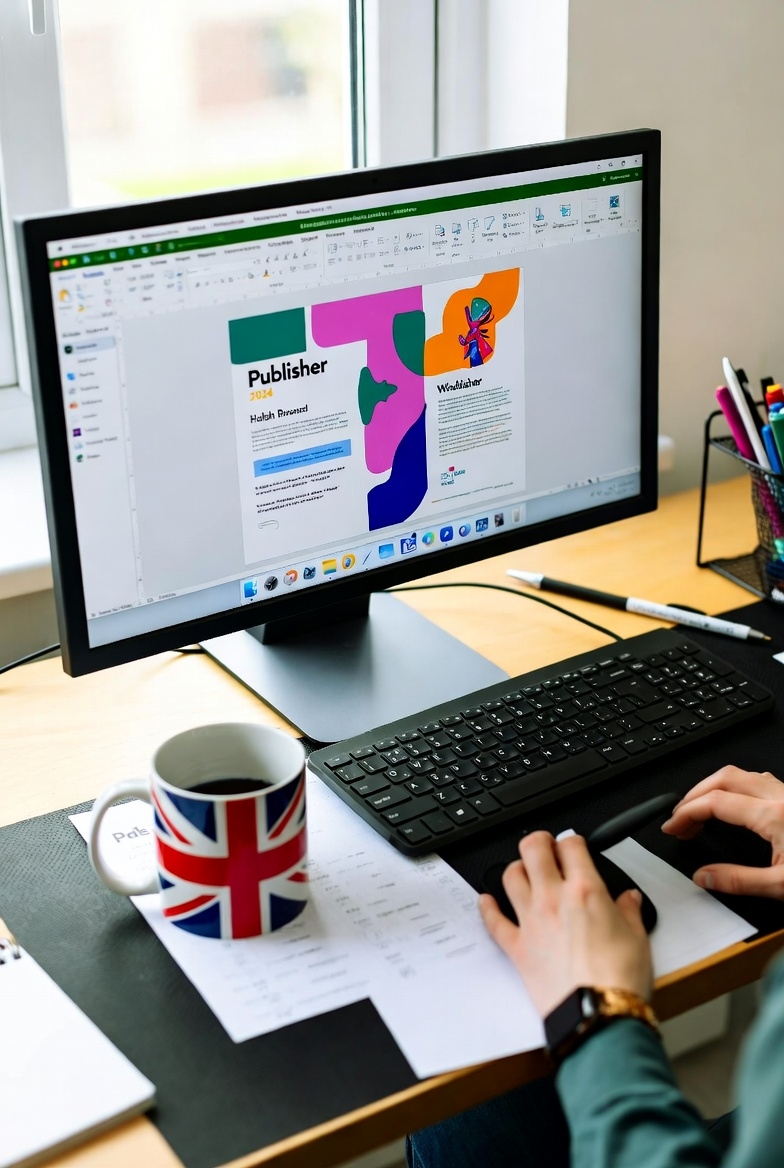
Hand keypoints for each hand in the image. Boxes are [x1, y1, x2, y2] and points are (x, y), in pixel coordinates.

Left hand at [479, 831, 652, 1018]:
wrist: (597, 1016)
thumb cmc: (619, 980)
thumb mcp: (638, 939)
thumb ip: (630, 912)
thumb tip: (629, 899)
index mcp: (586, 891)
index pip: (571, 845)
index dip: (572, 841)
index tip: (574, 846)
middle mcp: (553, 899)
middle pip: (533, 849)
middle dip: (539, 842)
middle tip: (546, 847)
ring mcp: (531, 921)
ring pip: (510, 876)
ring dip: (516, 868)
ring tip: (524, 871)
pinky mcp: (517, 948)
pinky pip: (493, 921)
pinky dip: (487, 908)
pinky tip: (487, 901)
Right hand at [661, 765, 783, 897]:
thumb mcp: (782, 886)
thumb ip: (739, 881)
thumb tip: (704, 877)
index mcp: (774, 815)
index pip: (715, 803)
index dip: (686, 813)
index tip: (672, 827)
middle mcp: (782, 796)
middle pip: (724, 778)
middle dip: (694, 795)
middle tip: (680, 817)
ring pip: (742, 774)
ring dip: (715, 788)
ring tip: (700, 809)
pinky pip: (759, 780)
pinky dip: (737, 788)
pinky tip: (735, 803)